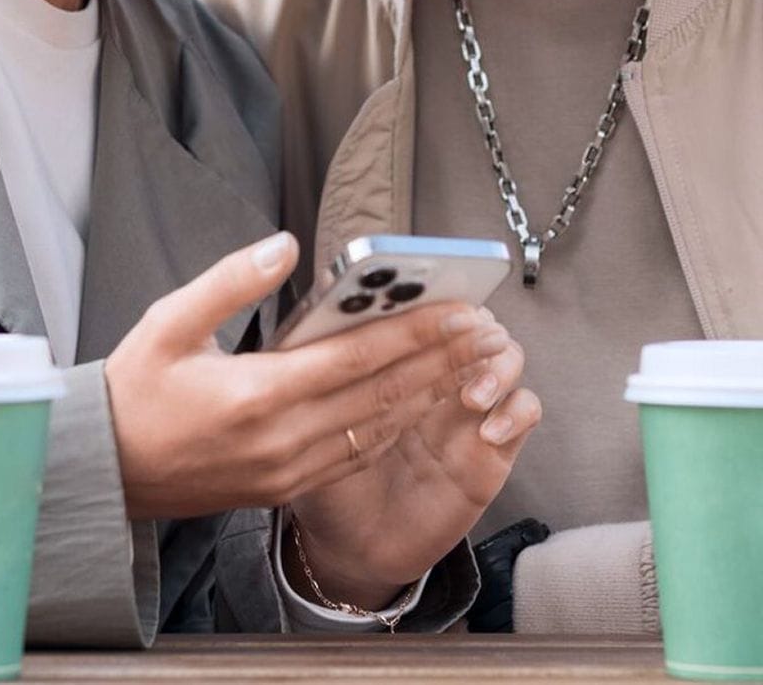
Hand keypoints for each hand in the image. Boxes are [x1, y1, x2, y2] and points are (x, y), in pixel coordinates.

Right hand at [104, 232, 511, 520]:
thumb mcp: (169, 320)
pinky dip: (396, 427)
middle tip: (487, 333)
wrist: (105, 471)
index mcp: (256, 394)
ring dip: (428, 395)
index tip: (459, 310)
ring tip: (469, 366)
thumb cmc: (135, 390)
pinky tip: (420, 406)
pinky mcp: (285, 487)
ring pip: (378, 429)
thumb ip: (230, 280)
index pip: (356, 359)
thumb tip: (285, 246)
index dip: (414, 333)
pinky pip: (356, 455)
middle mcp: (282, 438)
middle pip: (381, 395)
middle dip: (441, 362)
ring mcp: (287, 470)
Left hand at [289, 320, 540, 609]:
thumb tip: (317, 319)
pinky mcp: (492, 448)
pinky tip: (487, 430)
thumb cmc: (328, 477)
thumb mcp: (311, 423)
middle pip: (472, 322)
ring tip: (472, 393)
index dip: (428, 297)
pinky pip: (526, 411)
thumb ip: (319, 375)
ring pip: (507, 356)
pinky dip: (515, 411)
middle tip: (467, 331)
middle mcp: (435, 374)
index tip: (430, 290)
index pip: (421, 308)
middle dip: (471, 324)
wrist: (351, 546)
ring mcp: (467, 409)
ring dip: (498, 364)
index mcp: (391, 359)